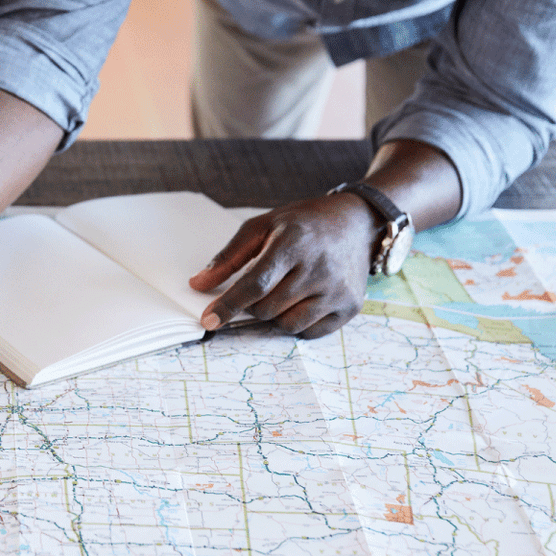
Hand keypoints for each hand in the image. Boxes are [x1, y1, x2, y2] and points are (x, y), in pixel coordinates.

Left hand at [188, 193, 381, 338]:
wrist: (356, 223)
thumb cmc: (303, 224)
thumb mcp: (262, 226)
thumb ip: (228, 257)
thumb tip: (198, 284)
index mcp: (294, 244)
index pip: (255, 284)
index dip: (229, 305)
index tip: (209, 320)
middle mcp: (319, 269)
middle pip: (267, 308)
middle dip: (252, 305)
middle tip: (259, 287)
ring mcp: (337, 290)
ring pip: (286, 325)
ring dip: (273, 316)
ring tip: (281, 291)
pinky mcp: (350, 307)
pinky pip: (309, 332)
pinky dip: (296, 323)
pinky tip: (301, 300)